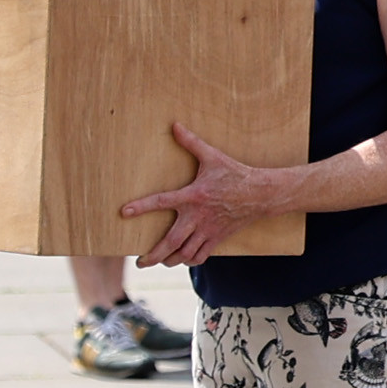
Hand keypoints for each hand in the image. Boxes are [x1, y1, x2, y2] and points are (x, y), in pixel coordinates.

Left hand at [120, 122, 281, 267]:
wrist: (262, 193)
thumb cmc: (235, 174)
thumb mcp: (213, 156)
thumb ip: (191, 143)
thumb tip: (175, 125)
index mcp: (194, 195)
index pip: (162, 202)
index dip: (141, 207)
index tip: (124, 213)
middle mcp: (198, 216)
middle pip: (171, 242)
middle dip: (153, 255)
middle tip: (139, 262)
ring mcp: (208, 229)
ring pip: (185, 253)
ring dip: (170, 260)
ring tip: (159, 261)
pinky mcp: (218, 238)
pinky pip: (201, 255)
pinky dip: (190, 261)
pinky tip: (183, 259)